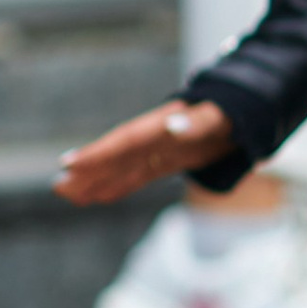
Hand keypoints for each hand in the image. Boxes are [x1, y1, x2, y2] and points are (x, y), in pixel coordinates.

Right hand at [54, 100, 235, 206]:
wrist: (247, 112)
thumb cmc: (233, 112)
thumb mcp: (221, 116)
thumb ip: (197, 122)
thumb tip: (173, 126)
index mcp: (163, 125)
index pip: (125, 141)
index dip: (98, 153)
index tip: (69, 163)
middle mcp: (154, 138)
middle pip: (116, 156)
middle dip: (88, 170)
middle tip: (59, 185)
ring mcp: (159, 149)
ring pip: (122, 167)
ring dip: (96, 181)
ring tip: (67, 193)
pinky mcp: (167, 160)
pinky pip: (137, 175)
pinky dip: (118, 185)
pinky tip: (99, 195)